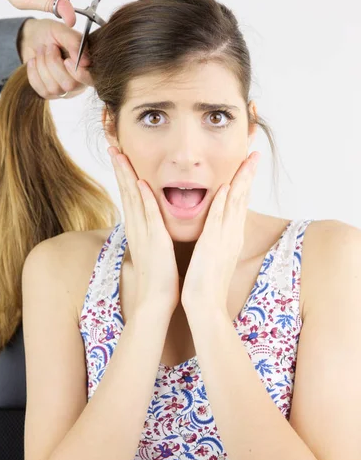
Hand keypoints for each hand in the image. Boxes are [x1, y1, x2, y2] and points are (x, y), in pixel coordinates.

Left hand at [19, 19, 93, 98]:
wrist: (31, 37)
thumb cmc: (50, 33)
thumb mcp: (62, 31)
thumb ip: (75, 43)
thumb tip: (85, 62)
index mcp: (88, 67)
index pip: (90, 80)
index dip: (79, 73)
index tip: (67, 60)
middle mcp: (79, 82)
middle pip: (69, 85)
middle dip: (54, 63)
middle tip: (50, 46)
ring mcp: (63, 90)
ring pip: (54, 88)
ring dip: (42, 65)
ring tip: (41, 50)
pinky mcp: (49, 94)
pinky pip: (41, 89)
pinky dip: (33, 72)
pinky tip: (34, 61)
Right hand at [108, 146, 179, 315]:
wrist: (156, 301)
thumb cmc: (158, 277)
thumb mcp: (154, 249)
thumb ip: (151, 233)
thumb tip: (152, 223)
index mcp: (138, 229)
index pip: (129, 196)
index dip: (124, 175)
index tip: (119, 156)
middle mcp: (136, 228)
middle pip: (125, 192)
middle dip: (119, 168)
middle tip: (112, 146)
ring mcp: (143, 234)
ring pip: (132, 199)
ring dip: (127, 176)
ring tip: (119, 154)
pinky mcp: (155, 242)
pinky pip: (148, 217)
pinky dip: (144, 200)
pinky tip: (141, 183)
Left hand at [181, 152, 260, 314]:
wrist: (206, 306)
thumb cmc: (207, 283)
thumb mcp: (215, 256)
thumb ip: (217, 239)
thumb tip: (217, 227)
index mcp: (231, 237)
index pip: (239, 204)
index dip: (244, 183)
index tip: (247, 165)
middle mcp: (232, 235)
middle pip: (242, 199)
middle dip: (248, 175)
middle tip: (254, 153)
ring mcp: (224, 240)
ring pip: (235, 205)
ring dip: (240, 181)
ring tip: (247, 160)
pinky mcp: (212, 246)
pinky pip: (218, 221)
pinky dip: (223, 204)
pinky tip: (225, 188)